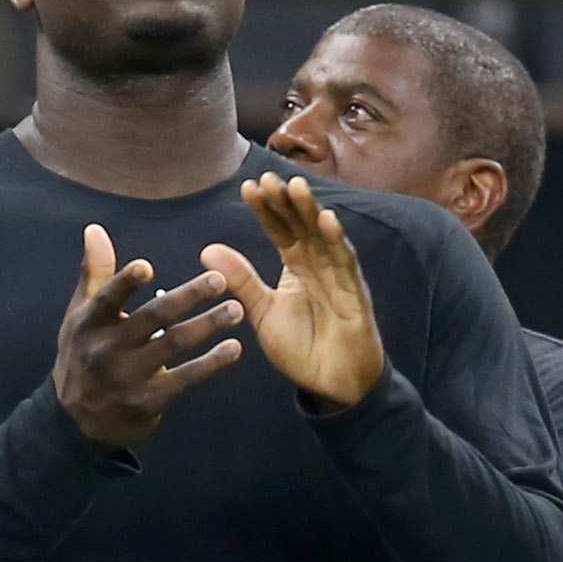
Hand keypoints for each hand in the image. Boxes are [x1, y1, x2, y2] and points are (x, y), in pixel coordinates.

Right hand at [51, 223, 244, 448]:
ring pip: (174, 346)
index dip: (125, 283)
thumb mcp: (80, 316)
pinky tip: (234, 349)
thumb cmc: (84, 354)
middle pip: (152, 318)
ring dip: (208, 326)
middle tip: (220, 280)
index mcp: (89, 323)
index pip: (108, 299)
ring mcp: (128, 377)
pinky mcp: (148, 401)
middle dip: (188, 298)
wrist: (79, 421)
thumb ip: (94, 273)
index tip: (147, 268)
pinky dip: (211, 364)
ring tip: (237, 309)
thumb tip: (95, 229)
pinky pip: (185, 379)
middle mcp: (107, 349)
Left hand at [202, 173, 384, 409]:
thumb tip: (207, 250)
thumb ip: (241, 281)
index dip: (265, 210)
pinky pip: (345, 263)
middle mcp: (318, 265)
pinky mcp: (354, 294)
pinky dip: (336, 241)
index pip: (279, 231)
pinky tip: (327, 220)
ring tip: (295, 186)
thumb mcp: (262, 313)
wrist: (332, 384)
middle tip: (268, 178)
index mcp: (296, 267)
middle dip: (286, 202)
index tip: (247, 187)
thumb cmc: (303, 348)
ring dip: (310, 211)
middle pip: (301, 226)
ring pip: (322, 237)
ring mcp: (338, 277)